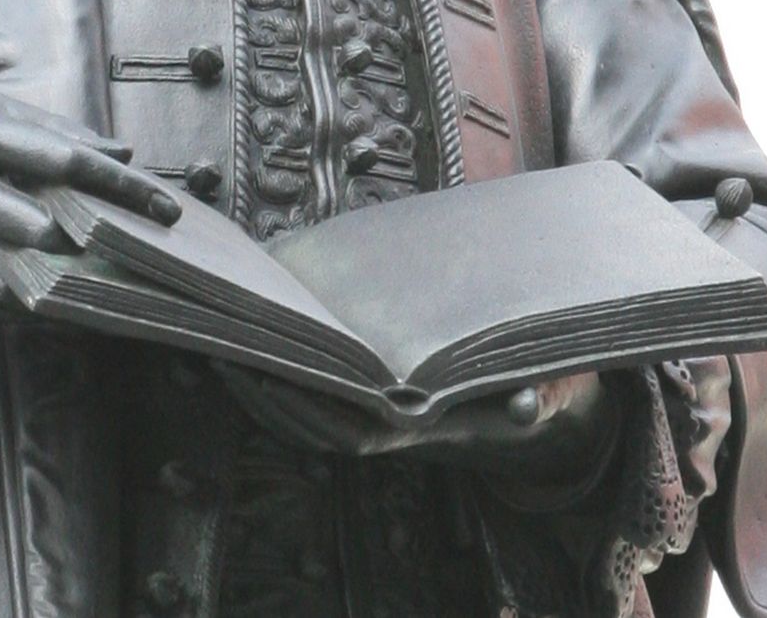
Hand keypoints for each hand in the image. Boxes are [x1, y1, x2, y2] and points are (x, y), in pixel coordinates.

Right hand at [0, 57, 180, 317]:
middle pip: (41, 226)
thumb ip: (41, 126)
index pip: (66, 161)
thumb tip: (117, 149)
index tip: (169, 209)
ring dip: (61, 287)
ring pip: (10, 275)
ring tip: (105, 295)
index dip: (123, 189)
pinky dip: (22, 312)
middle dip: (91, 245)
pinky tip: (58, 315)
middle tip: (135, 259)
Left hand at [213, 361, 620, 485]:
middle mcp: (386, 430)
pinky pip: (312, 394)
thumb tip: (530, 404)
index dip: (304, 410)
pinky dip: (281, 373)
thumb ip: (536, 399)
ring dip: (259, 384)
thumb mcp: (544, 397)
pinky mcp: (364, 399)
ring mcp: (372, 417)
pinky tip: (259, 335)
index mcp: (418, 431)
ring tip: (223, 338)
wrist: (530, 416)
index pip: (349, 431)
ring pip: (302, 412)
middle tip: (222, 347)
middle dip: (262, 391)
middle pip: (310, 422)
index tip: (268, 377)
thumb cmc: (532, 398)